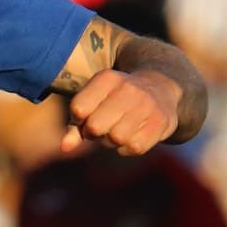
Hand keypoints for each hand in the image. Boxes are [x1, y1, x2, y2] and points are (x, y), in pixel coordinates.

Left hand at [60, 69, 180, 155]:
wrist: (160, 89)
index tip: (85, 116)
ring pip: (115, 139)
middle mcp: (128, 88)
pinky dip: (127, 148)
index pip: (78, 109)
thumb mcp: (93, 102)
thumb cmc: (114, 100)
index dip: (78, 120)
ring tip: (117, 130)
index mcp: (107, 78)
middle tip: (102, 127)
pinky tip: (132, 136)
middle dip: (93, 133)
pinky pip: (133, 148)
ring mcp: (147, 104)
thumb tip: (64, 148)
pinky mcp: (161, 122)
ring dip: (111, 142)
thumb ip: (75, 125)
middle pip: (95, 127)